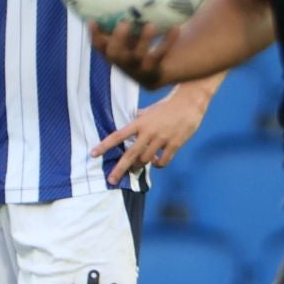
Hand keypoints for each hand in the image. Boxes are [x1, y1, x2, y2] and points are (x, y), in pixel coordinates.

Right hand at [88, 21, 171, 89]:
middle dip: (117, 39)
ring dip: (144, 40)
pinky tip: (175, 28)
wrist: (159, 73)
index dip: (94, 35)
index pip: (99, 46)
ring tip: (151, 25)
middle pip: (115, 55)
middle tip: (124, 23)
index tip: (93, 21)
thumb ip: (124, 22)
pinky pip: (161, 56)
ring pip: (138, 56)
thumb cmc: (139, 46)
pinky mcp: (155, 73)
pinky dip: (167, 41)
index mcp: (113, 54)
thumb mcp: (130, 37)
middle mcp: (123, 64)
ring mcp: (138, 70)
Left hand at [92, 87, 207, 182]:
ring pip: (146, 160)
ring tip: (137, 167)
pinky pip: (163, 161)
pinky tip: (156, 163)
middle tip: (111, 180)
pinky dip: (158, 165)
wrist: (190, 103)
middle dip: (119, 168)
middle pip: (130, 154)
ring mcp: (162, 139)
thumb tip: (132, 117)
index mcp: (140, 123)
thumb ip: (140, 116)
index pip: (118, 136)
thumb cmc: (168, 105)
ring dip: (140, 165)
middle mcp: (149, 132)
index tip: (93, 154)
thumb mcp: (150, 110)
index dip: (104, 145)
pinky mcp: (174, 145)